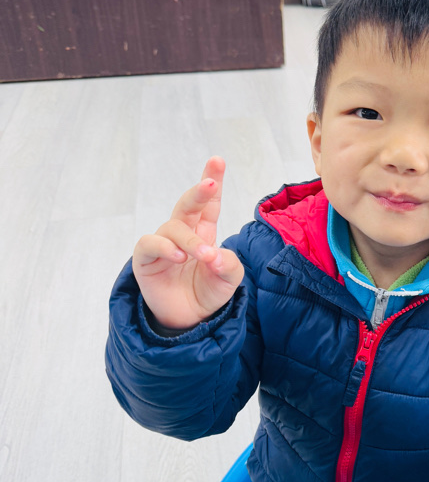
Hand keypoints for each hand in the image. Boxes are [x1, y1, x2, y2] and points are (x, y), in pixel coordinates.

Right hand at [132, 156, 244, 329]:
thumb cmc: (207, 293)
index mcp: (204, 231)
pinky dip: (165, 248)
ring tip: (204, 257)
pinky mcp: (146, 258)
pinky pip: (151, 244)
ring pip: (174, 228)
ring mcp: (163, 243)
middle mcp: (183, 232)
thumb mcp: (229, 281)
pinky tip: (179, 256)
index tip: (218, 161)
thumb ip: (229, 266)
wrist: (188, 320)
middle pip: (188, 204)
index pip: (209, 204)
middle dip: (199, 191)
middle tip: (210, 184)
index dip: (213, 182)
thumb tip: (216, 257)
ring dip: (191, 241)